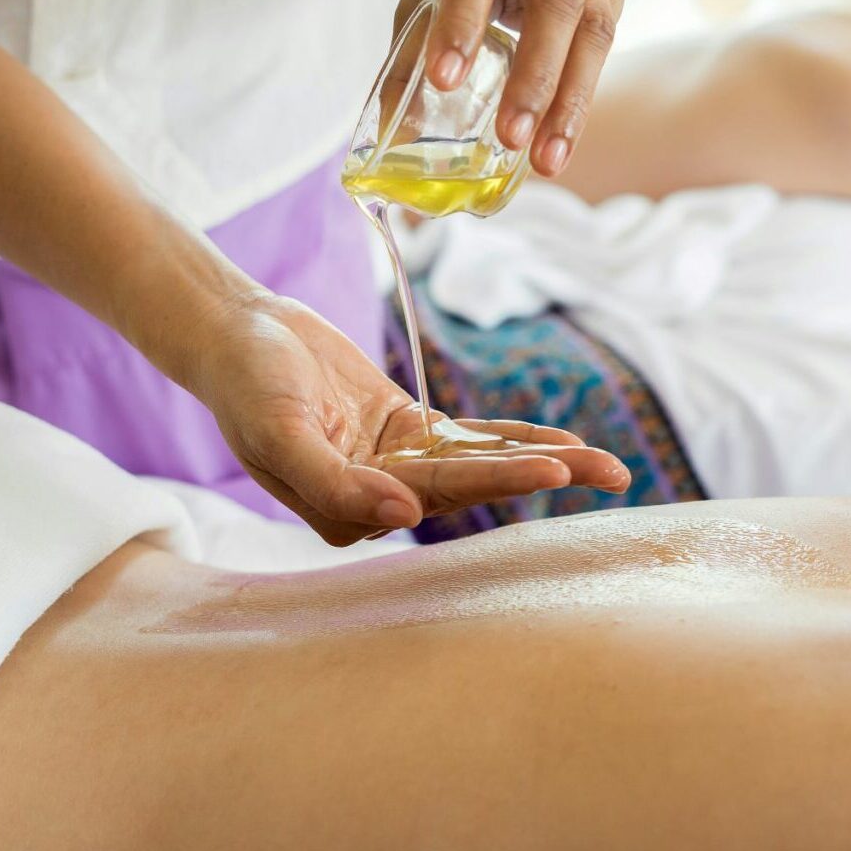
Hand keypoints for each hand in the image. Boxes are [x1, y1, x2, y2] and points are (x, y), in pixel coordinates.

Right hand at [199, 292, 630, 545]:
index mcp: (348, 510)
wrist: (236, 333)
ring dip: (543, 460)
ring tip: (609, 465)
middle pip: (474, 487)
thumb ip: (334, 483)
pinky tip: (563, 442)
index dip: (498, 482)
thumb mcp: (278, 432)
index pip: (436, 497)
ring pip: (481, 464)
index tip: (553, 470)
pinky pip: (470, 438)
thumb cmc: (246, 384)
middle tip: (614, 474)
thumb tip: (402, 518)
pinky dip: (514, 437)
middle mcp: (380, 496)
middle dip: (544, 478)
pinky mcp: (407, 430)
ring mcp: (397, 463)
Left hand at [396, 0, 626, 177]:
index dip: (461, 21)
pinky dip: (579, 103)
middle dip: (533, 76)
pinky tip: (559, 143)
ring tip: (545, 160)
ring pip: (592, 31)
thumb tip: (395, 125)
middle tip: (510, 136)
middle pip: (553, 1)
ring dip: (568, 103)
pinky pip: (604, 51)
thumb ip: (412, 47)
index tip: (444, 80)